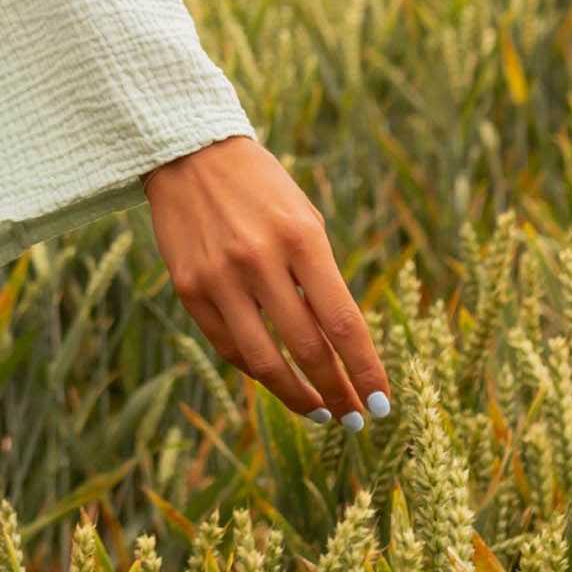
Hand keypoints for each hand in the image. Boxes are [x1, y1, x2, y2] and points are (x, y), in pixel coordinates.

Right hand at [142, 136, 391, 429]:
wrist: (189, 154)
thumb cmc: (262, 189)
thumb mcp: (305, 220)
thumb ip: (320, 279)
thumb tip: (340, 348)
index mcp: (302, 238)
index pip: (342, 323)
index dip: (366, 369)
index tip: (382, 403)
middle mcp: (260, 260)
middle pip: (307, 349)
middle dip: (337, 391)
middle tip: (356, 417)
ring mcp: (220, 278)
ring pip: (265, 361)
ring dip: (298, 396)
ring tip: (320, 412)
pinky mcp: (188, 289)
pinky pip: (229, 346)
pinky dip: (257, 370)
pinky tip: (277, 380)